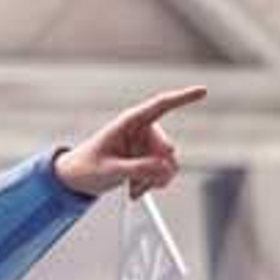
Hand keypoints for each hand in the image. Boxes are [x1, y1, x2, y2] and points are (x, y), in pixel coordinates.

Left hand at [55, 87, 205, 198]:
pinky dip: (150, 185)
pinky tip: (133, 189)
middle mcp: (142, 131)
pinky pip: (163, 174)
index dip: (182, 98)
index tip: (203, 91)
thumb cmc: (85, 167)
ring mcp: (146, 146)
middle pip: (167, 149)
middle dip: (157, 170)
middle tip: (139, 185)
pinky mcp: (147, 160)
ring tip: (132, 188)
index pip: (160, 106)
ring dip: (153, 180)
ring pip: (168, 165)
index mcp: (129, 122)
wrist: (76, 179)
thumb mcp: (109, 170)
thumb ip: (136, 169)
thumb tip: (163, 169)